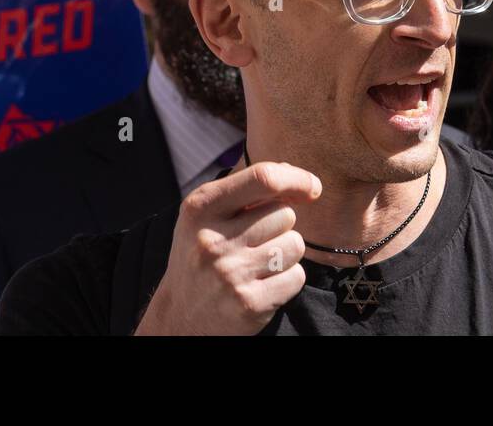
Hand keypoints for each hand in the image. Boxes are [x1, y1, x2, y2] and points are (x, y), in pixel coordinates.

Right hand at [134, 161, 320, 335]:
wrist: (181, 316)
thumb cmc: (202, 252)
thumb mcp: (207, 213)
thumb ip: (246, 189)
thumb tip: (296, 177)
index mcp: (201, 207)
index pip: (263, 178)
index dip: (297, 179)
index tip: (312, 187)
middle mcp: (213, 239)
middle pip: (285, 214)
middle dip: (281, 225)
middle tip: (257, 240)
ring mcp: (231, 274)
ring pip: (295, 245)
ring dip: (286, 252)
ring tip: (260, 262)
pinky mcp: (249, 304)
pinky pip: (296, 277)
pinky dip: (288, 279)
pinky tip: (263, 283)